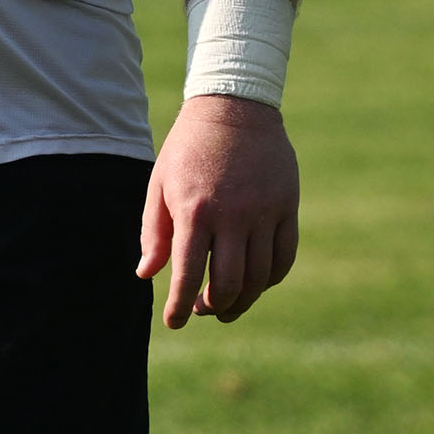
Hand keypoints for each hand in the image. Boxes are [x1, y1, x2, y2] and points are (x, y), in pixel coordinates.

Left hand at [139, 93, 299, 327]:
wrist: (234, 110)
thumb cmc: (187, 150)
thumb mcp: (159, 185)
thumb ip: (154, 232)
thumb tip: (146, 274)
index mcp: (195, 211)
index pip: (187, 273)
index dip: (179, 305)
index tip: (174, 323)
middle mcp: (233, 216)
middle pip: (229, 283)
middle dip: (212, 306)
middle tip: (202, 310)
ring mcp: (264, 213)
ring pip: (259, 276)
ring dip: (242, 300)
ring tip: (225, 306)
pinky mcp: (287, 208)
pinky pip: (284, 257)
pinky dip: (270, 279)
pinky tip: (255, 283)